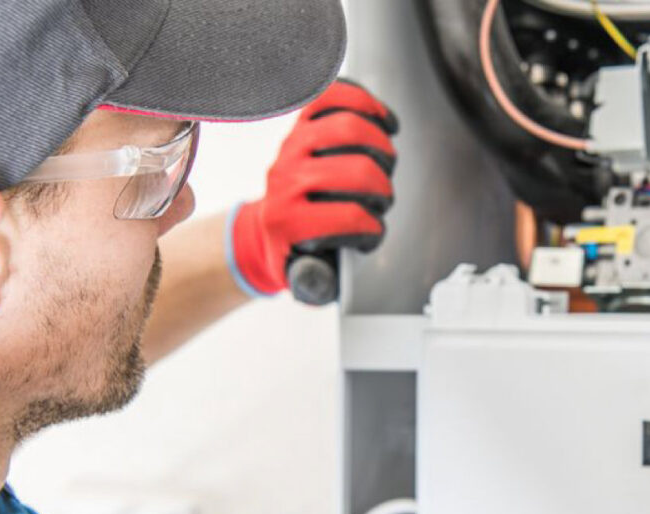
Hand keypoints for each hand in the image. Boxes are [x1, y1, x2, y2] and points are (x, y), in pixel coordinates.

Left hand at [228, 79, 398, 297]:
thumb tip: (324, 276)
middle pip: (357, 171)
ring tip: (384, 165)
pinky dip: (365, 103)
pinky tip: (382, 121)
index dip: (372, 229)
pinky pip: (334, 96)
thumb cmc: (294, 252)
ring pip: (350, 128)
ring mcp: (292, 147)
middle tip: (380, 200)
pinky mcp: (300, 124)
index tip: (371, 233)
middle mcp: (285, 179)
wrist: (265, 230)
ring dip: (381, 148)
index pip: (349, 217)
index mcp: (286, 221)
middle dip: (382, 189)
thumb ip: (317, 282)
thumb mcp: (303, 278)